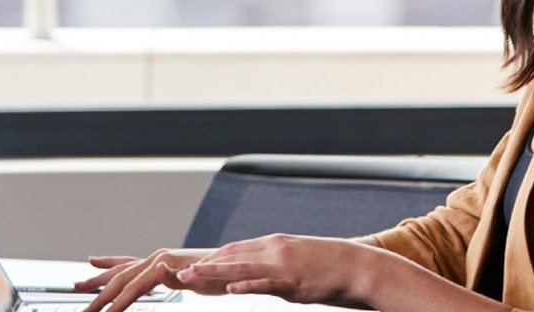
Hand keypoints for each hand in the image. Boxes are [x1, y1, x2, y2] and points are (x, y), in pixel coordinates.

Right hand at [75, 248, 216, 311]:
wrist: (234, 265)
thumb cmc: (221, 275)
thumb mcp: (204, 280)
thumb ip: (177, 276)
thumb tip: (158, 268)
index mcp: (164, 263)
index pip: (133, 288)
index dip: (116, 304)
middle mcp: (157, 258)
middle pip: (120, 279)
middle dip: (100, 298)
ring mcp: (156, 259)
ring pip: (120, 270)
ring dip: (99, 279)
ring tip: (78, 287)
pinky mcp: (158, 262)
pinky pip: (128, 263)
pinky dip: (111, 263)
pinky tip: (96, 262)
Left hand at [175, 234, 374, 304]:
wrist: (356, 266)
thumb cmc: (328, 264)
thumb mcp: (296, 257)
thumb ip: (274, 261)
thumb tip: (257, 269)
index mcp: (274, 244)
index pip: (235, 249)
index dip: (211, 258)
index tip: (191, 266)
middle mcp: (274, 250)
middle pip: (231, 256)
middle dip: (203, 265)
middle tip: (176, 272)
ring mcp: (283, 265)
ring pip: (241, 268)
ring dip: (213, 272)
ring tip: (189, 277)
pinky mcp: (293, 282)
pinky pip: (266, 284)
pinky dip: (248, 286)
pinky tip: (232, 290)